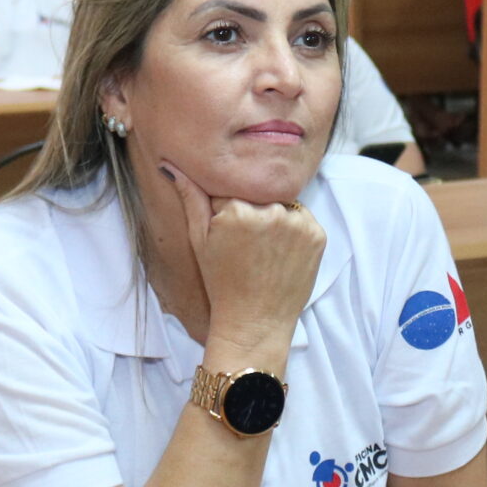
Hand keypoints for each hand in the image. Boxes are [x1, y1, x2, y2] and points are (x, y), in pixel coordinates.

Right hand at [161, 159, 323, 363]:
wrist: (255, 321)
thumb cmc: (221, 283)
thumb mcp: (199, 240)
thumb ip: (190, 197)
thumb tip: (169, 165)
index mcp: (237, 208)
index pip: (231, 190)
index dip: (226, 212)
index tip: (227, 236)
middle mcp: (271, 211)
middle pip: (258, 195)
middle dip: (251, 212)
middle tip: (246, 246)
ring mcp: (298, 223)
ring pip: (281, 204)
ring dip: (274, 219)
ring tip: (263, 251)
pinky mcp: (317, 235)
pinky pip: (303, 219)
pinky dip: (294, 231)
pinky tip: (281, 254)